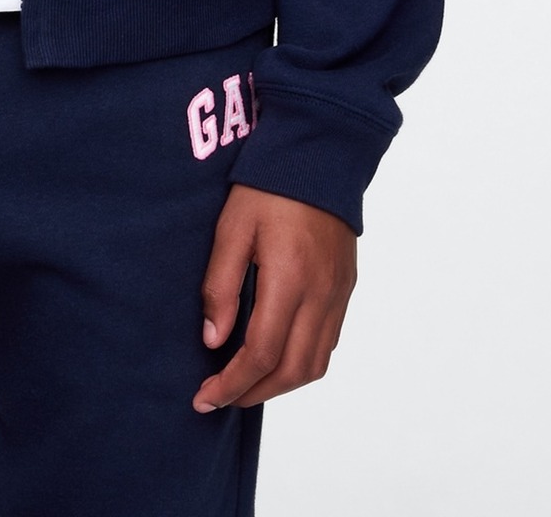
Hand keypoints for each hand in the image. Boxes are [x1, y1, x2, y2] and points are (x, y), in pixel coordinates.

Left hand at [194, 183, 356, 410]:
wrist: (321, 154)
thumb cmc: (269, 185)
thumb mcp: (232, 226)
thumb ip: (220, 285)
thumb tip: (213, 340)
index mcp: (290, 279)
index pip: (261, 354)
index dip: (231, 384)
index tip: (205, 396)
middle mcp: (321, 295)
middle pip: (291, 371)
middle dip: (253, 393)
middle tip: (220, 397)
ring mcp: (338, 294)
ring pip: (314, 365)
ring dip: (280, 385)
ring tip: (246, 383)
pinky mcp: (346, 288)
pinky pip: (327, 343)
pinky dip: (301, 363)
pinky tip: (276, 356)